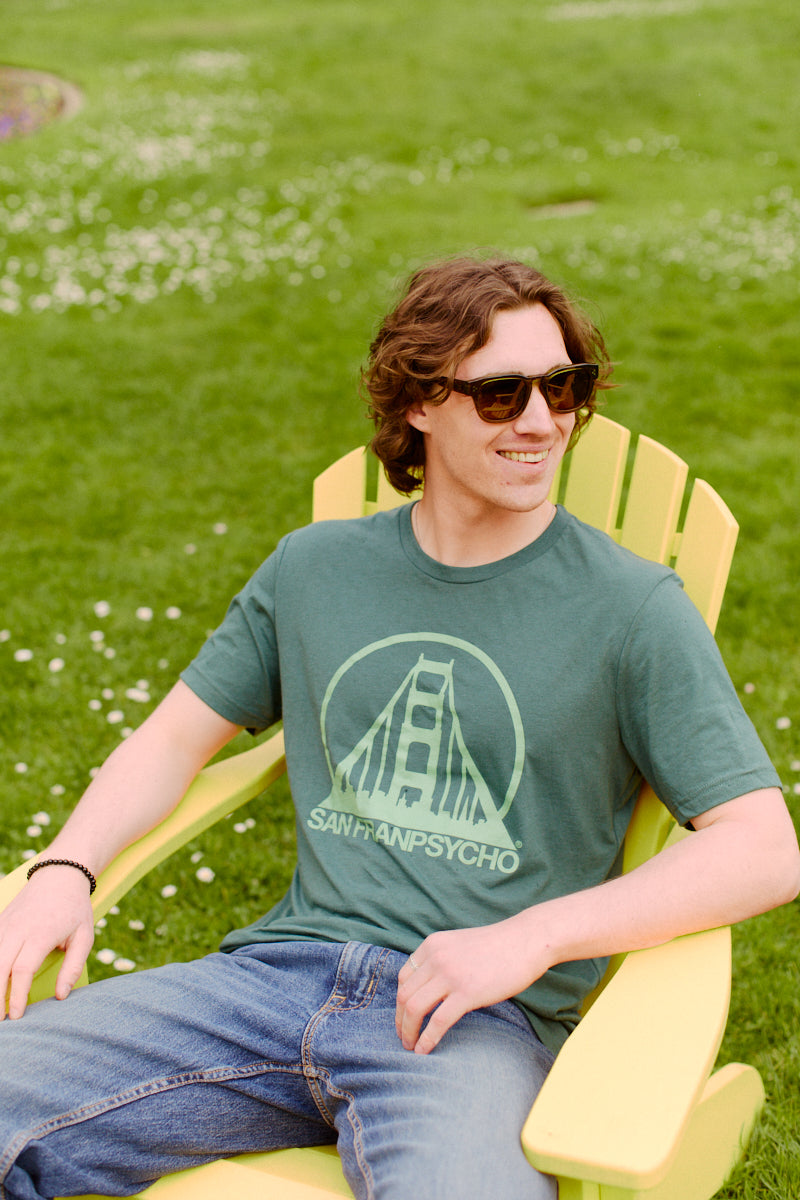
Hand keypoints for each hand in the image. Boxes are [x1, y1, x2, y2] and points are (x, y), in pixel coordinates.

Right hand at [0, 867, 95, 1019]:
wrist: (60, 874)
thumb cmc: (75, 908)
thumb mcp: (85, 936)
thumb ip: (73, 967)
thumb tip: (61, 996)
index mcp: (41, 933)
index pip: (23, 970)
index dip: (17, 996)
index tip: (16, 1016)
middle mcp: (18, 929)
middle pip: (0, 966)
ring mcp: (6, 924)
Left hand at [395, 916, 550, 1054]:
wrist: (526, 941)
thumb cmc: (498, 946)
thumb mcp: (460, 945)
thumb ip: (442, 960)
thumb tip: (431, 987)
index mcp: (433, 945)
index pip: (403, 977)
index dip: (400, 1001)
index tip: (403, 1017)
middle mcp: (436, 958)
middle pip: (404, 995)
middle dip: (400, 1020)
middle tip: (404, 1037)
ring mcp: (450, 975)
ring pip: (414, 1009)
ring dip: (408, 1032)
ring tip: (411, 1046)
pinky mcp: (467, 993)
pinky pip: (438, 1021)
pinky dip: (427, 1039)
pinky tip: (425, 1050)